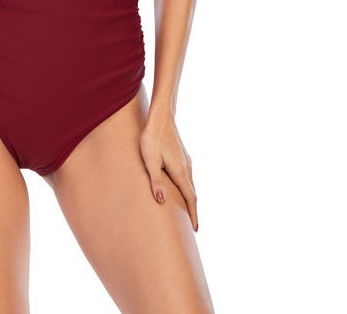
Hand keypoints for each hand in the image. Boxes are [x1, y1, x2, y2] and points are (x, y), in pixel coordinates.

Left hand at [139, 111, 198, 231]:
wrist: (160, 117)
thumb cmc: (152, 138)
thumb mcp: (150, 160)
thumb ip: (156, 180)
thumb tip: (161, 201)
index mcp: (180, 172)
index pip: (190, 198)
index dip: (193, 214)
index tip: (196, 229)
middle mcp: (186, 167)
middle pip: (193, 193)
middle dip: (193, 210)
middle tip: (193, 226)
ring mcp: (185, 160)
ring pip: (191, 184)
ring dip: (190, 198)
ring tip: (187, 210)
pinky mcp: (182, 155)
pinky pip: (187, 176)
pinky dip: (187, 187)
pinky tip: (182, 187)